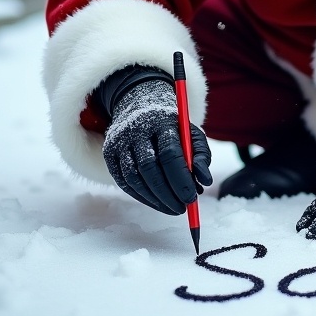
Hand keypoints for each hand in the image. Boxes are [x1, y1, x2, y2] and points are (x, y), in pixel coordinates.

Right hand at [98, 68, 211, 215]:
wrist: (140, 107)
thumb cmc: (173, 128)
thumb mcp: (191, 134)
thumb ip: (202, 156)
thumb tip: (205, 181)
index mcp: (161, 122)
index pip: (170, 153)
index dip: (181, 179)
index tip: (192, 198)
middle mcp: (137, 130)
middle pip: (149, 167)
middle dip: (167, 193)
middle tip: (181, 208)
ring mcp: (120, 141)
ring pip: (134, 177)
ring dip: (154, 199)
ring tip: (172, 208)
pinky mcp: (110, 153)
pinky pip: (123, 181)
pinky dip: (141, 196)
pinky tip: (156, 202)